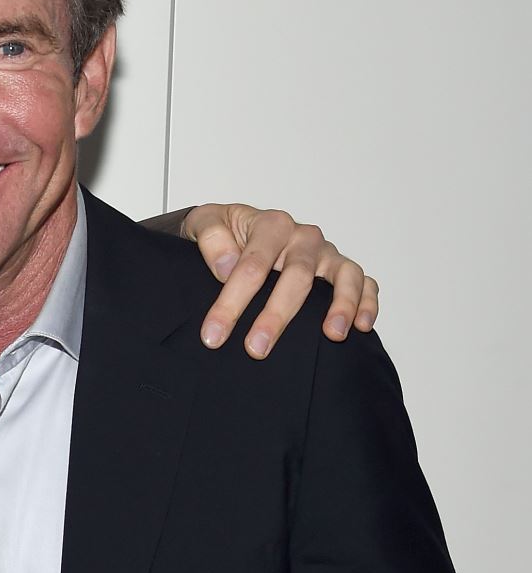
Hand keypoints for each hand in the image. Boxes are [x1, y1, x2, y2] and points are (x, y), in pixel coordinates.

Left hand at [186, 204, 379, 357]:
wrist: (236, 231)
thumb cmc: (223, 233)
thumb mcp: (204, 223)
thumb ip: (211, 238)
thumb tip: (226, 266)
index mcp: (270, 224)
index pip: (253, 265)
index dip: (231, 302)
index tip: (213, 335)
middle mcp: (303, 237)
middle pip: (296, 275)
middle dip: (276, 315)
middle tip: (256, 349)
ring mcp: (325, 254)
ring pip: (342, 275)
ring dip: (341, 305)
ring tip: (332, 335)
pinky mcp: (340, 269)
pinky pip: (364, 282)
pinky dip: (367, 301)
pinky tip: (362, 326)